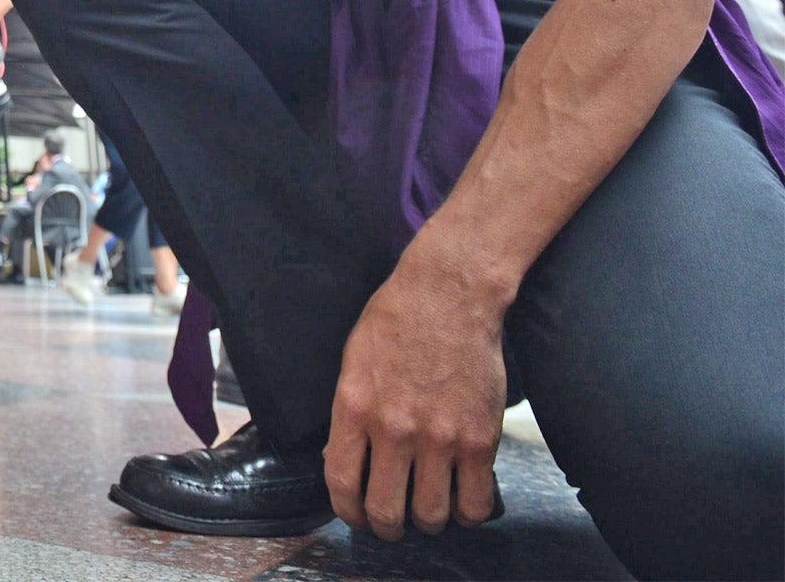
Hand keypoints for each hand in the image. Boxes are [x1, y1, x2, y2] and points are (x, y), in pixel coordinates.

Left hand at [324, 255, 506, 540]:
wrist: (449, 295)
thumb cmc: (395, 322)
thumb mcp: (352, 364)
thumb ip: (349, 416)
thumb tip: (344, 464)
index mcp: (355, 407)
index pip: (342, 484)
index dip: (348, 513)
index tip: (356, 517)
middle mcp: (395, 428)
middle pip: (387, 511)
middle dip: (387, 527)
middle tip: (393, 522)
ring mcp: (440, 437)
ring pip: (432, 515)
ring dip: (428, 522)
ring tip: (428, 510)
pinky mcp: (480, 439)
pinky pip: (475, 502)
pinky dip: (467, 513)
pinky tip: (461, 501)